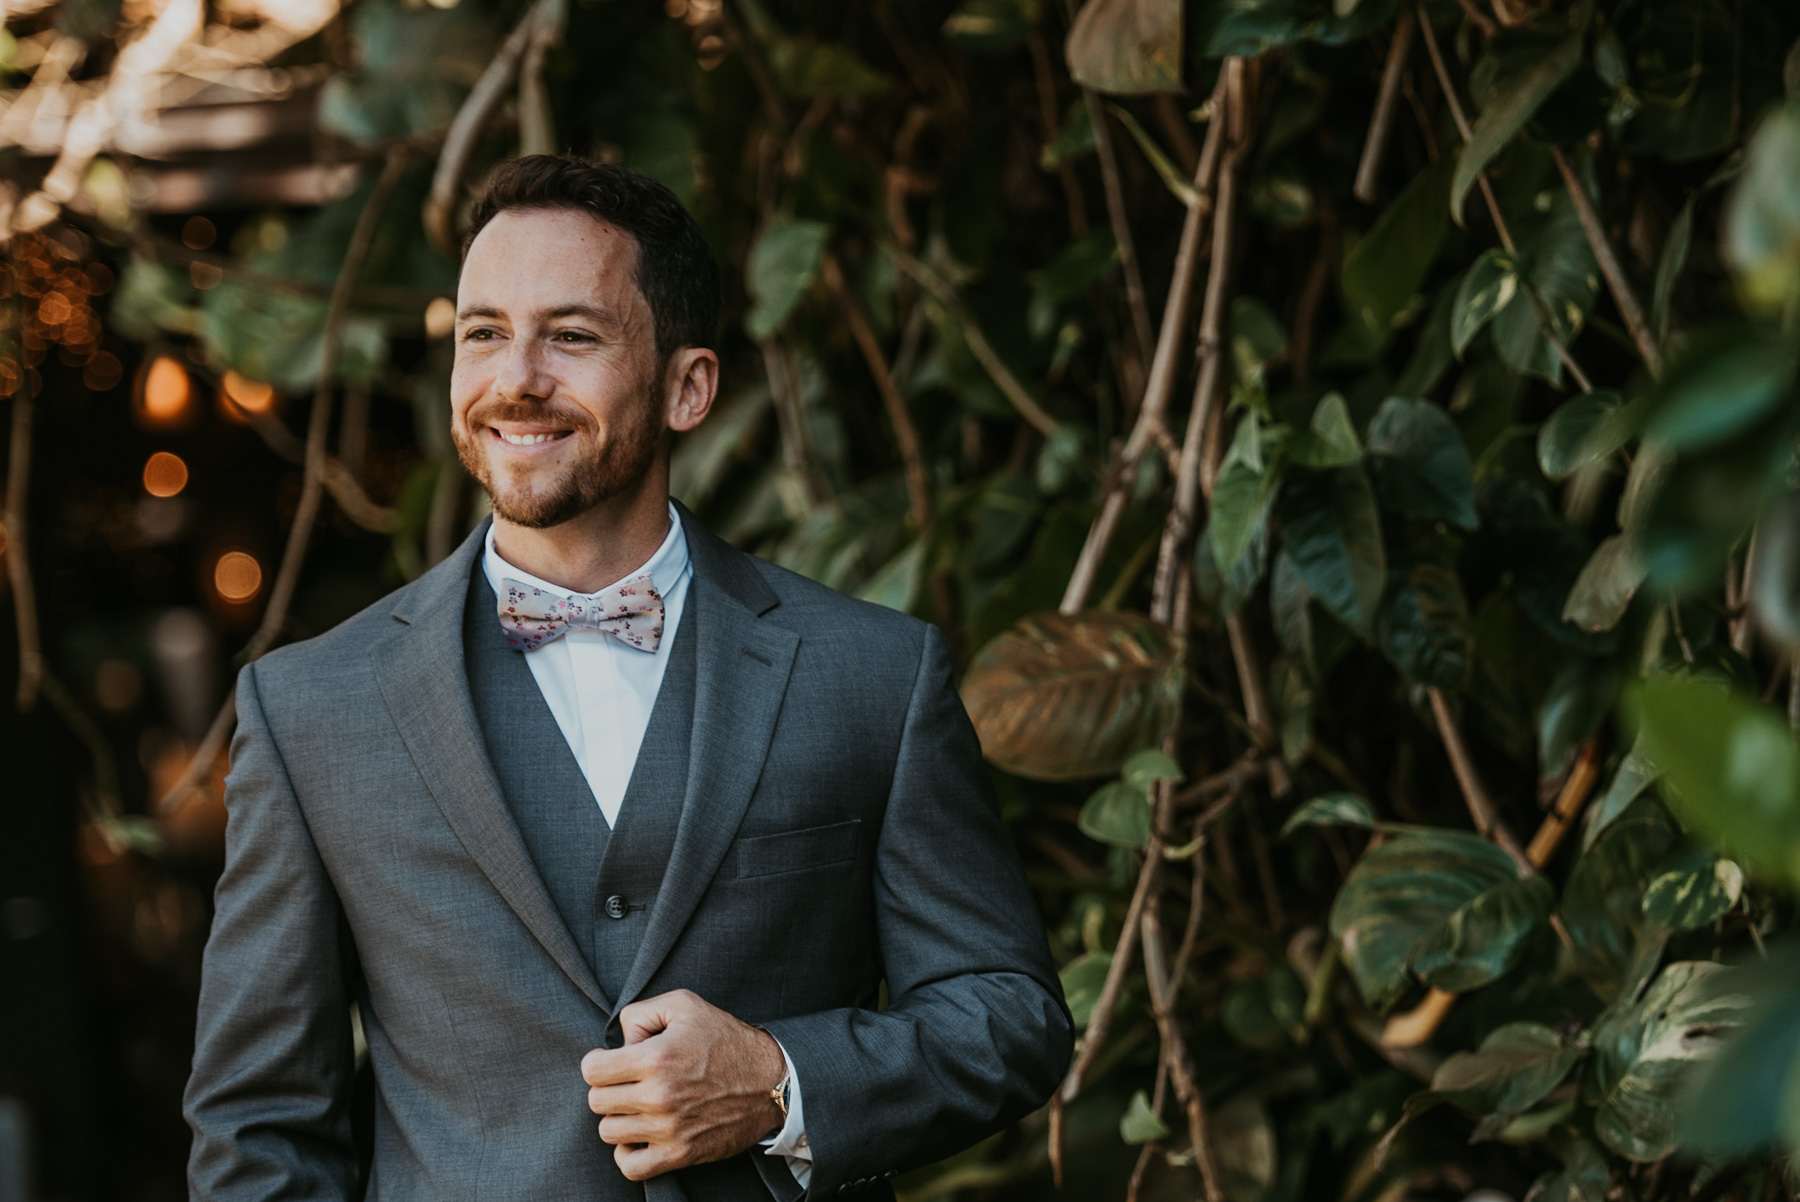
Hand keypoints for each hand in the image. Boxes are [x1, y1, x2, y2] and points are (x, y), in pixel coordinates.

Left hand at [580, 989, 787, 1180]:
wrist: (771, 1080)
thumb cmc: (726, 1040)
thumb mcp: (685, 1005)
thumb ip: (640, 1013)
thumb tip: (618, 1043)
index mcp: (655, 1058)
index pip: (591, 1070)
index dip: (598, 1062)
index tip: (611, 1061)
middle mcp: (658, 1096)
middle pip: (597, 1101)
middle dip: (608, 1087)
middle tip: (629, 1081)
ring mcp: (668, 1129)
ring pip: (609, 1132)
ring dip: (619, 1117)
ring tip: (638, 1105)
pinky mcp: (681, 1154)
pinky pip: (631, 1167)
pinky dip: (627, 1154)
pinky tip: (639, 1136)